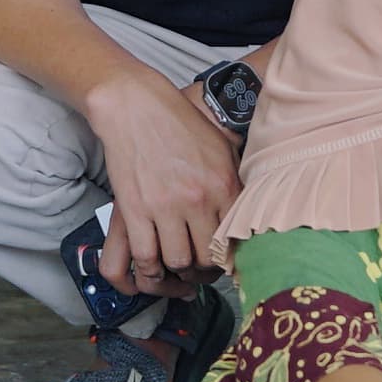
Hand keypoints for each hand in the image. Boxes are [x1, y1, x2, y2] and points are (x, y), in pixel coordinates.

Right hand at [87, 68, 240, 297]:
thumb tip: (247, 214)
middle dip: (203, 272)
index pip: (235, 240)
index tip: (224, 266)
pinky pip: (144, 255)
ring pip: (176, 261)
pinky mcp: (134, 209)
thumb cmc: (180, 124)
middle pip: (207, 257)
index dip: (230, 261)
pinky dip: (149, 271)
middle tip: (199, 274)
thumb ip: (234, 183)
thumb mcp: (222, 149)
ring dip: (176, 274)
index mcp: (224, 185)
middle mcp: (197, 199)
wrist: (137, 106)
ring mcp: (164, 206)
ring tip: (176, 273)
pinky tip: (151, 271)